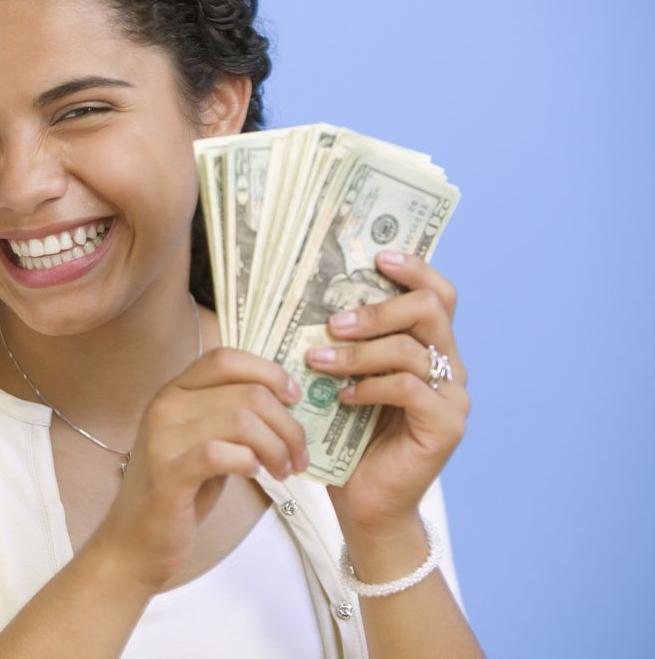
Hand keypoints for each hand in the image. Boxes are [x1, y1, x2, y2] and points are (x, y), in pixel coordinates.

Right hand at [87, 348, 308, 594]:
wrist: (135, 541)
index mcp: (174, 391)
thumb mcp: (203, 440)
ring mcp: (163, 439)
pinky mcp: (168, 474)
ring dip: (277, 447)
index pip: (226, 358)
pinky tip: (255, 475)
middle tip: (298, 454)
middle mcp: (165, 406)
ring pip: (242, 421)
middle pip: (247, 393)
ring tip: (283, 470)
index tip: (294, 398)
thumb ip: (229, 414)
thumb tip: (284, 401)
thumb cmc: (179, 491)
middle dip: (288, 424)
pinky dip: (250, 462)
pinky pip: (222, 454)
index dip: (268, 372)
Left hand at [305, 249, 469, 535]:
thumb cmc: (350, 438)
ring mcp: (452, 396)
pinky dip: (370, 386)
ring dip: (358, 351)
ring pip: (411, 349)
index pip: (438, 294)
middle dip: (376, 310)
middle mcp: (449, 366)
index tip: (378, 257)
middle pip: (429, 310)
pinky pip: (408, 388)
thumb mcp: (346, 380)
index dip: (414, 269)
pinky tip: (342, 397)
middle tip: (332, 323)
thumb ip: (346, 343)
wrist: (366, 504)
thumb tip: (310, 299)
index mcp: (430, 348)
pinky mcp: (444, 425)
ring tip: (318, 360)